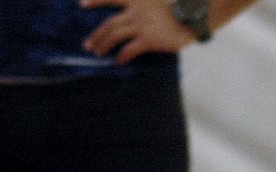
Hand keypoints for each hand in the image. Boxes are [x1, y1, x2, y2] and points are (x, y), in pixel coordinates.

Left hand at [81, 0, 195, 62]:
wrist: (194, 15)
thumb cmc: (179, 9)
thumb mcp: (158, 0)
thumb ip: (144, 6)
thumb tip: (132, 19)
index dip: (95, 0)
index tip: (82, 4)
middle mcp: (136, 10)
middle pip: (108, 23)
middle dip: (96, 35)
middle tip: (88, 45)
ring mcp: (141, 25)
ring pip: (113, 36)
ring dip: (103, 45)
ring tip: (99, 54)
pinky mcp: (148, 39)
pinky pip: (129, 50)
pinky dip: (122, 57)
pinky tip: (120, 61)